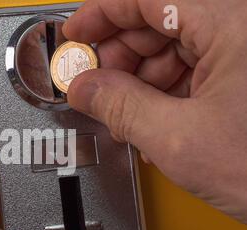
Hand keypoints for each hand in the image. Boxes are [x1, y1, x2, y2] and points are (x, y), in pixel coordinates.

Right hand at [64, 0, 246, 223]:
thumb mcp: (178, 137)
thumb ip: (120, 106)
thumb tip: (84, 88)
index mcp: (233, 25)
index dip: (102, 14)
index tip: (77, 35)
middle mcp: (241, 31)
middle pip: (156, 25)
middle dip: (118, 60)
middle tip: (94, 87)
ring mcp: (242, 54)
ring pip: (170, 52)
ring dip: (138, 84)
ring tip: (124, 117)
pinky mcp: (242, 77)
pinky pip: (189, 73)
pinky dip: (162, 96)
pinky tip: (152, 123)